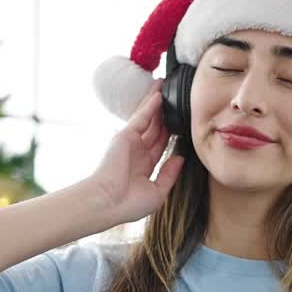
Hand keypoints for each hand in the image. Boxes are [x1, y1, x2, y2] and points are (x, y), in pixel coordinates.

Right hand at [89, 79, 184, 224]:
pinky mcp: (125, 135)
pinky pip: (141, 117)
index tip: (182, 122)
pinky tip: (159, 94)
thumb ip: (169, 175)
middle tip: (177, 100)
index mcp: (144, 166)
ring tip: (167, 88)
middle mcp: (137, 152)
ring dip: (158, 104)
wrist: (108, 203)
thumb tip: (180, 158)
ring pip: (149, 119)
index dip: (171, 133)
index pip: (160, 145)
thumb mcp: (157, 192)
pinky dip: (150, 105)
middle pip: (155, 129)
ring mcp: (131, 142)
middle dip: (165, 115)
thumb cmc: (129, 204)